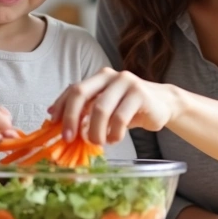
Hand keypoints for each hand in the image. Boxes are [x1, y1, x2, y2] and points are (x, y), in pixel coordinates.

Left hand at [48, 67, 182, 145]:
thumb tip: (58, 121)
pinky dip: (114, 134)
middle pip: (81, 93)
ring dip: (95, 131)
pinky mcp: (140, 94)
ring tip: (98, 142)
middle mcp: (109, 76)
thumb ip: (86, 111)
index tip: (54, 126)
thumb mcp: (106, 108)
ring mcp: (126, 83)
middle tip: (69, 138)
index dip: (61, 107)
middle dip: (71, 118)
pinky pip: (120, 118)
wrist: (163, 104)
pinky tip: (115, 139)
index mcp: (98, 77)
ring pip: (100, 109)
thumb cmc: (129, 108)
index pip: (73, 89)